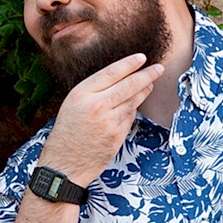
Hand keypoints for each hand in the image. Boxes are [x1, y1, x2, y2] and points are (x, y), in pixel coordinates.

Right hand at [39, 54, 162, 185]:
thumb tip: (119, 81)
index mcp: (81, 94)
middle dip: (147, 75)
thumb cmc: (66, 134)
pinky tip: (133, 106)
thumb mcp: (72, 105)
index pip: (111, 73)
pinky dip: (133, 110)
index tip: (141, 58)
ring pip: (133, 101)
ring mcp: (109, 121)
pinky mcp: (117, 135)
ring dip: (144, 91)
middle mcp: (96, 105)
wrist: (64, 164)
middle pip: (129, 85)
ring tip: (150, 83)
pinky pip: (130, 117)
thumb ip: (93, 92)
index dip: (129, 64)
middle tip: (158, 68)